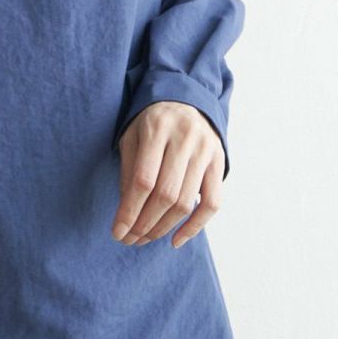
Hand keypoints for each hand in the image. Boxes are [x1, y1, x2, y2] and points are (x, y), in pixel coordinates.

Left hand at [113, 101, 224, 248]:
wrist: (186, 99)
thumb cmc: (152, 122)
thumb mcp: (132, 136)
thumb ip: (128, 171)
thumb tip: (126, 214)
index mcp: (157, 128)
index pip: (143, 180)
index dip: (129, 211)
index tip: (118, 232)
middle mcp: (185, 138)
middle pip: (165, 194)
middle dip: (144, 224)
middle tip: (130, 240)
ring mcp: (206, 150)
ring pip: (186, 202)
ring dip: (164, 228)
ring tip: (145, 239)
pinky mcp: (219, 162)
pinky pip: (212, 203)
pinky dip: (195, 226)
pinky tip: (176, 239)